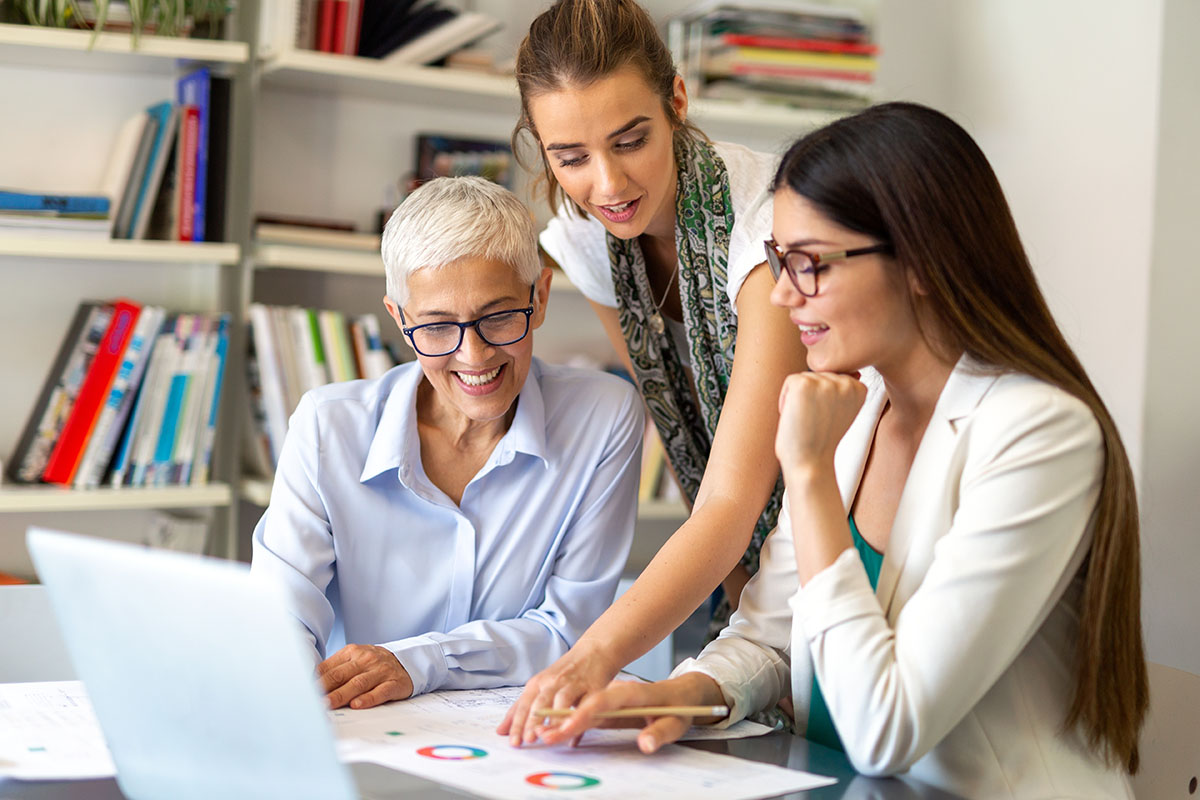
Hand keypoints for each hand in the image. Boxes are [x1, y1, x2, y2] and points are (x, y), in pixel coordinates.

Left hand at [318, 643, 413, 709]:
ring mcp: (381, 671)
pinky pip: (380, 691)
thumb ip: (336, 669)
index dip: (315, 681)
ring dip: (341, 695)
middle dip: (324, 689)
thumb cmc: (374, 665)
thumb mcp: (355, 659)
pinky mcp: (394, 683)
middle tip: (310, 701)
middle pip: (341, 675)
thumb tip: (310, 684)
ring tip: (327, 705)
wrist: (407, 661)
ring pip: (358, 684)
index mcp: (352, 652)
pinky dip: (368, 699)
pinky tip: (357, 705)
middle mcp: (366, 660)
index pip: (329, 667)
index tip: (302, 692)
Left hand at [496, 643, 618, 745]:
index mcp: (538, 682)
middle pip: (541, 702)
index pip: (524, 705)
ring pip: (562, 701)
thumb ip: (520, 709)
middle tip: (529, 740)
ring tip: (550, 736)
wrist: (592, 652)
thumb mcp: (539, 687)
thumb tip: (500, 731)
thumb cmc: (562, 674)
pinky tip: (574, 736)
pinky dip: (580, 720)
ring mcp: (573, 683)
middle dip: (534, 722)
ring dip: (555, 719)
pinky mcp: (592, 686)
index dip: (518, 724)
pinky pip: (586, 704)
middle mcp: (553, 681)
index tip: (514, 742)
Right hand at [533, 674, 727, 753]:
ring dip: (550, 719)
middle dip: (557, 719)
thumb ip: (661, 733)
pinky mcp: (602, 705)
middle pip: (581, 702)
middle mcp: (614, 691)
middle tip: (538, 738)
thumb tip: (646, 744)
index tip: (565, 730)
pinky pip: (575, 713)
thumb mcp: (677, 722)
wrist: (683, 693)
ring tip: (528, 734)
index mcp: (632, 692)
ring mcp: (606, 696)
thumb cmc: (680, 708)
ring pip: (573, 706)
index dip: (582, 715)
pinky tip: (536, 730)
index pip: (603, 701)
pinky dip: (555, 721)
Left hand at [775, 371, 866, 476]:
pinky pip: (790, 382)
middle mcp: (846, 383)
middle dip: (811, 397)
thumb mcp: (841, 411)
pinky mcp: (805, 384)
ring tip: (807, 420)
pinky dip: (786, 399)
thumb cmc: (821, 441)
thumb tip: (849, 371)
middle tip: (815, 421)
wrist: (811, 463)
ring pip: (804, 379)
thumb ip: (844, 391)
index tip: (827, 418)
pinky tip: (797, 417)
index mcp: (859, 388)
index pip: (833, 377)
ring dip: (798, 399)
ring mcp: (826, 382)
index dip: (824, 399)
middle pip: (817, 375)